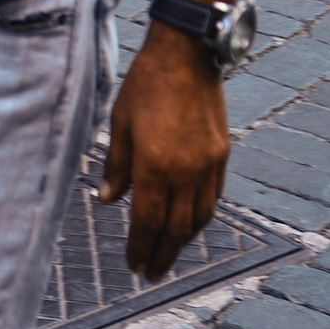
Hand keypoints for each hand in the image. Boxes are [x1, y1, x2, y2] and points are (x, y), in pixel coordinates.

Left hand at [100, 26, 231, 280]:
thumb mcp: (119, 123)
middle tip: (151, 273)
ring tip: (169, 253)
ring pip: (199, 217)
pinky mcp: (221, 154)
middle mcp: (186, 171)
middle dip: (163, 255)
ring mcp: (208, 164)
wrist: (187, 54)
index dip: (140, 247)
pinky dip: (200, 216)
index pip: (148, 221)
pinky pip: (213, 197)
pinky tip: (189, 222)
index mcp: (155, 165)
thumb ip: (116, 166)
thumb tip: (108, 200)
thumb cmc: (146, 84)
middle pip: (176, 228)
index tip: (134, 265)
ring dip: (184, 241)